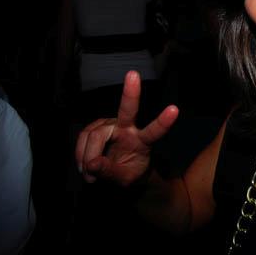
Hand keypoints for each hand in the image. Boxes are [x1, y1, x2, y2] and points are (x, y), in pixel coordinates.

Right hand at [75, 71, 178, 185]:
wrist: (118, 171)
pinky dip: (80, 154)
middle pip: (128, 110)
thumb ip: (110, 172)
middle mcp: (129, 127)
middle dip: (131, 92)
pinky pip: (83, 138)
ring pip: (95, 135)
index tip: (174, 109)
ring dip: (87, 156)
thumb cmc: (128, 173)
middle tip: (133, 75)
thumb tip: (92, 163)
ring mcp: (112, 124)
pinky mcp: (97, 126)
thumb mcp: (123, 180)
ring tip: (90, 174)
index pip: (154, 131)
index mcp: (143, 141)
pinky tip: (84, 165)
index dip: (163, 122)